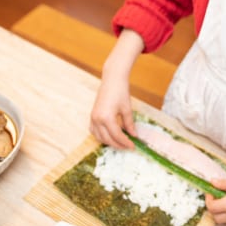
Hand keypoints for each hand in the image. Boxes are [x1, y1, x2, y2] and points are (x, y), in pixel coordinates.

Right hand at [89, 29, 144, 148]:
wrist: (112, 79)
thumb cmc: (121, 91)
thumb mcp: (127, 109)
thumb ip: (130, 124)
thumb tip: (134, 135)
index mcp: (107, 118)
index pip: (117, 136)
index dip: (125, 142)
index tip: (133, 146)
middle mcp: (97, 119)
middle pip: (107, 139)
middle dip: (118, 144)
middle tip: (128, 146)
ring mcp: (93, 117)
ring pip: (99, 137)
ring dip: (109, 142)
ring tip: (120, 143)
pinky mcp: (92, 115)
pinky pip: (94, 131)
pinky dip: (101, 136)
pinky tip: (109, 136)